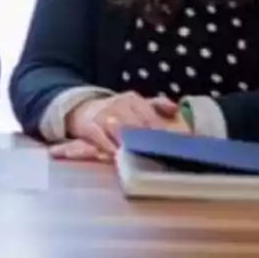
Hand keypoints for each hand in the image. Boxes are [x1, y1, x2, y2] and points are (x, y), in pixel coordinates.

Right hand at [57, 92, 188, 159]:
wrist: (83, 109)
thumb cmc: (117, 111)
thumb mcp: (136, 104)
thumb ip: (157, 105)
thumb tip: (176, 109)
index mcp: (133, 100)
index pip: (151, 116)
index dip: (162, 132)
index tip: (174, 145)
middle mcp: (118, 105)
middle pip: (137, 125)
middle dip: (149, 141)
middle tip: (161, 155)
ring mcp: (104, 116)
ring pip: (120, 132)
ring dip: (131, 145)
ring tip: (143, 157)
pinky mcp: (89, 127)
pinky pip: (102, 140)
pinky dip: (111, 149)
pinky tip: (119, 157)